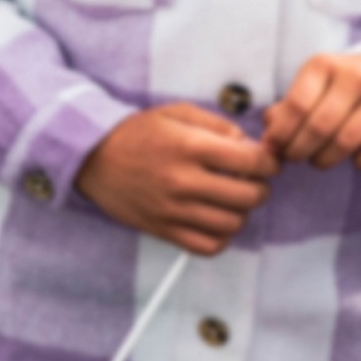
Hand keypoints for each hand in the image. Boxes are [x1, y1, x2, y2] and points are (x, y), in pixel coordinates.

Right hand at [75, 102, 277, 255]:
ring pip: (234, 223)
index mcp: (189, 146)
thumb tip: (249, 146)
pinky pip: (209, 246)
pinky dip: (221, 237)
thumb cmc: (134, 133)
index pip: (253, 162)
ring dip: (240, 212)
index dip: (269, 162)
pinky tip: (214, 220)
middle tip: (248, 181)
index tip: (264, 162)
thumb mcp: (175, 113)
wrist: (90, 156)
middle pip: (250, 196)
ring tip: (229, 200)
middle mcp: (183, 180)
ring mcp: (172, 208)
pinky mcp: (162, 229)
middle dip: (259, 187)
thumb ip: (217, 125)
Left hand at [263, 54, 360, 168]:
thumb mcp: (309, 85)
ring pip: (345, 139)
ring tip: (317, 161)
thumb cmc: (334, 84)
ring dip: (325, 158)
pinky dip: (356, 161)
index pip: (297, 105)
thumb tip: (270, 139)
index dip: (281, 133)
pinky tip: (349, 159)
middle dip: (299, 150)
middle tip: (293, 158)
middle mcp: (352, 75)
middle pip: (319, 126)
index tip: (273, 148)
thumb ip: (286, 109)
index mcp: (323, 65)